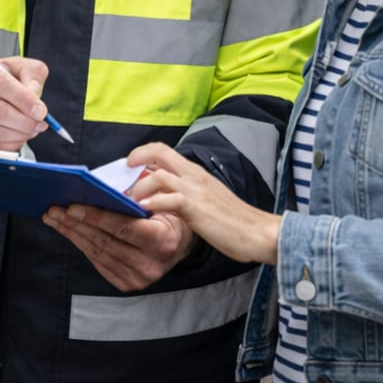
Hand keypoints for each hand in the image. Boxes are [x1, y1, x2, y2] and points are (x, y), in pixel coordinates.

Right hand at [0, 54, 50, 150]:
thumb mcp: (16, 66)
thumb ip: (31, 72)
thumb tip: (34, 91)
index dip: (23, 100)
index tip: (40, 111)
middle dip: (22, 121)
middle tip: (38, 124)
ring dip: (16, 134)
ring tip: (30, 130)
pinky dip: (4, 145)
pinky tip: (16, 138)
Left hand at [42, 203, 195, 290]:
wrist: (179, 243)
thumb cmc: (166, 214)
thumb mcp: (160, 199)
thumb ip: (136, 192)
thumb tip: (99, 186)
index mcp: (163, 240)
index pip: (125, 228)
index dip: (97, 217)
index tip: (72, 206)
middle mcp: (152, 264)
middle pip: (106, 242)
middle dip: (76, 224)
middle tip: (54, 208)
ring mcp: (139, 278)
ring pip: (98, 253)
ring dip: (72, 233)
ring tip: (53, 217)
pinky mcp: (127, 284)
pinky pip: (98, 262)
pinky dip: (80, 244)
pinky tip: (67, 230)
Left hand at [124, 143, 280, 265]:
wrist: (259, 232)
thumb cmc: (232, 219)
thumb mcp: (206, 197)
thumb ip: (184, 190)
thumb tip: (159, 189)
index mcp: (195, 172)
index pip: (164, 150)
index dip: (142, 153)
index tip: (129, 166)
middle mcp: (194, 175)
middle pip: (158, 152)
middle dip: (135, 159)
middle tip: (123, 177)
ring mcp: (195, 190)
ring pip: (158, 176)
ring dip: (139, 188)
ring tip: (130, 202)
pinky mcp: (196, 208)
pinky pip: (168, 199)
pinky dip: (151, 203)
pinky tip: (144, 211)